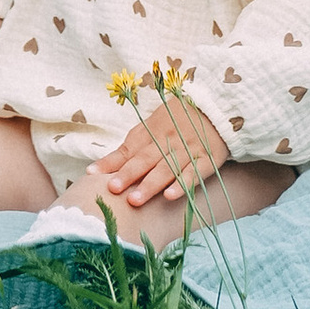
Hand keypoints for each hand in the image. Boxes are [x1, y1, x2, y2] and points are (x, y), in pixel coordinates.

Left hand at [80, 94, 231, 211]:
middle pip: (145, 159)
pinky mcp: (206, 159)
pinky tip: (170, 196)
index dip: (112, 162)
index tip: (93, 174)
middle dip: (128, 175)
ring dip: (150, 185)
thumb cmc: (178, 120)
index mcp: (151, 131)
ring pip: (166, 168)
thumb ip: (132, 146)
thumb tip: (103, 166)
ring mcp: (187, 150)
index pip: (128, 149)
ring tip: (134, 200)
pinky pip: (194, 173)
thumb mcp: (153, 125)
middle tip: (112, 190)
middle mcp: (167, 140)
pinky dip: (182, 184)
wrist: (217, 107)